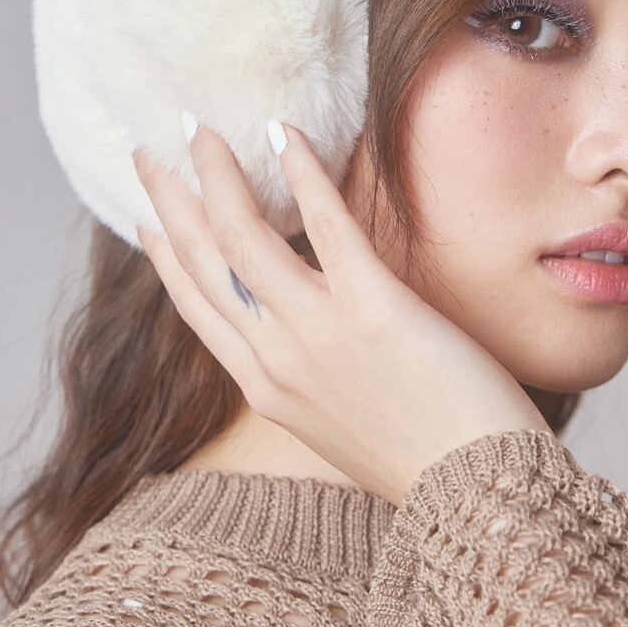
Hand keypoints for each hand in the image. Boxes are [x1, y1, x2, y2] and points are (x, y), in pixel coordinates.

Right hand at [130, 118, 548, 504]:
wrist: (478, 497)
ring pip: (243, 236)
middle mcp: (275, 357)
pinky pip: (325, 225)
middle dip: (168, 200)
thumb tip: (306, 326)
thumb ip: (308, 375)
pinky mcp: (372, 308)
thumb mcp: (337, 424)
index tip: (149, 218)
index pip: (196, 305)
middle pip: (202, 261)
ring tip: (202, 129)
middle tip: (149, 152)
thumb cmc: (423, 458)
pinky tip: (285, 133)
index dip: (166, 255)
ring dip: (217, 174)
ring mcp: (318, 333)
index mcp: (265, 387)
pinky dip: (302, 174)